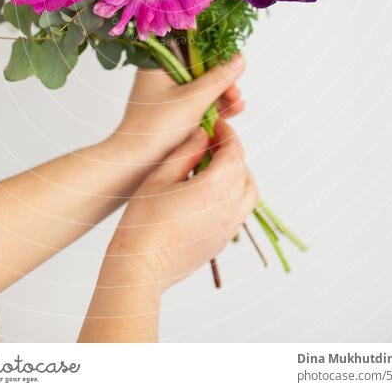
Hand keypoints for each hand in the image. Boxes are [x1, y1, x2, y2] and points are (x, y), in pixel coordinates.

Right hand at [102, 119, 257, 293]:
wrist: (142, 267)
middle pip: (244, 170)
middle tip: (212, 142)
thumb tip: (202, 135)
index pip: (234, 152)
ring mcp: (229, 227)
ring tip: (214, 167)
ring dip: (238, 173)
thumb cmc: (144, 222)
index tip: (216, 125)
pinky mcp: (222, 241)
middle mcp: (229, 208)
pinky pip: (240, 211)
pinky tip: (210, 191)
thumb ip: (186, 152)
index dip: (227, 134)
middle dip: (232, 152)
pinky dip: (234, 194)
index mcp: (215, 189)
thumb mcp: (161, 177)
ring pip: (248, 192)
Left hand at [114, 55, 245, 164]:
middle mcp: (163, 76)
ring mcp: (169, 95)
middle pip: (201, 70)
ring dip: (221, 95)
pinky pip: (199, 104)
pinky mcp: (175, 113)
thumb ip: (219, 78)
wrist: (136, 163)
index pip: (193, 49)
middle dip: (222, 82)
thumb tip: (239, 58)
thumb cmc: (156, 128)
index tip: (234, 69)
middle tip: (234, 93)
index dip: (216, 58)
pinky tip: (231, 112)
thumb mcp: (193, 99)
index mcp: (159, 63)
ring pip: (202, 89)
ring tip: (236, 104)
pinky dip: (214, 108)